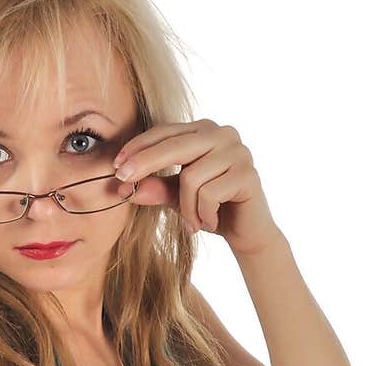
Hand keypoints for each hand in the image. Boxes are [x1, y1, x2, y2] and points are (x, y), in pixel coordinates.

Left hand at [112, 117, 282, 257]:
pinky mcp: (248, 174)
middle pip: (174, 146)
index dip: (138, 148)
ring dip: (185, 208)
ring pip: (191, 176)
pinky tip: (210, 222)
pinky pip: (209, 194)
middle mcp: (223, 134)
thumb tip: (123, 186)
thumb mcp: (177, 198)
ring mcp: (238, 152)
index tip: (116, 167)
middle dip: (144, 165)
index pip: (165, 132)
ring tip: (192, 223)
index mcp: (204, 131)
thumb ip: (155, 187)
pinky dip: (202, 214)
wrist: (247, 234)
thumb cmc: (211, 209)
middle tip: (123, 183)